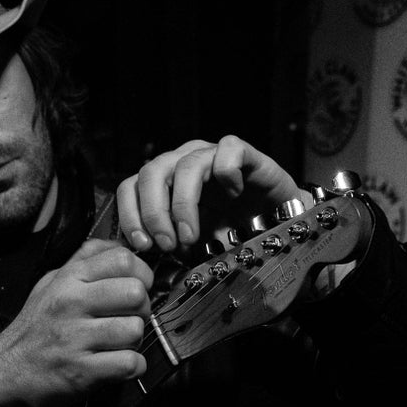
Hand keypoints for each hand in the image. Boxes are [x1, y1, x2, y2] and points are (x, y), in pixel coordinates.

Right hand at [0, 238, 153, 406]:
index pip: (122, 259)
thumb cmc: (35, 328)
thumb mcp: (51, 282)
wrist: (6, 370)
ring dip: (135, 341)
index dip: (141, 274)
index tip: (138, 287)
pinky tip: (119, 363)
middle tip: (130, 318)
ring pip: (135, 330)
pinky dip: (132, 367)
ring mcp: (76, 338)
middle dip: (142, 309)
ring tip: (120, 344)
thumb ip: (84, 262)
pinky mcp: (82, 371)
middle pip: (135, 294)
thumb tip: (118, 246)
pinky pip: (129, 363)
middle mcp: (72, 304)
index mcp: (69, 280)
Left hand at [115, 136, 301, 251]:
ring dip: (183, 205)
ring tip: (190, 236)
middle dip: (154, 213)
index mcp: (164, 182)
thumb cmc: (229, 232)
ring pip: (185, 165)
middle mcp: (183, 161)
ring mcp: (212, 154)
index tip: (142, 246)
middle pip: (151, 173)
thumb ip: (166, 245)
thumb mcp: (191, 245)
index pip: (130, 187)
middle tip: (166, 245)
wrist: (276, 224)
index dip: (130, 215)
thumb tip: (143, 257)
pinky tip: (234, 197)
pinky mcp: (244, 152)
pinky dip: (227, 174)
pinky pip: (229, 149)